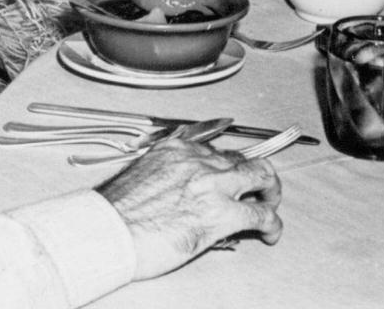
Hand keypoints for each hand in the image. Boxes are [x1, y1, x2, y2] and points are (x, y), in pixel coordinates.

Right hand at [98, 138, 282, 278]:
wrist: (111, 230)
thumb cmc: (118, 211)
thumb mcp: (141, 174)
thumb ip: (166, 174)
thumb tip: (181, 190)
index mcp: (176, 149)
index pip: (215, 149)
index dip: (228, 165)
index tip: (231, 174)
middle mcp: (198, 160)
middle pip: (244, 158)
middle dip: (257, 173)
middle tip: (261, 187)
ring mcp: (213, 184)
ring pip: (262, 177)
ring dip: (271, 192)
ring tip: (271, 205)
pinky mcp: (223, 213)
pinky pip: (261, 215)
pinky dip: (272, 224)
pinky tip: (270, 233)